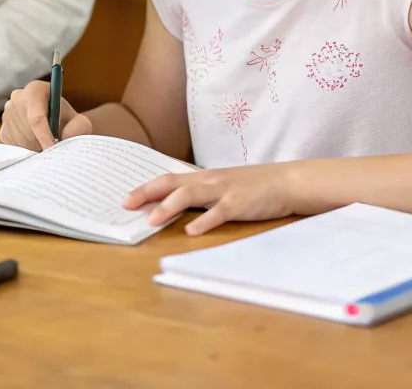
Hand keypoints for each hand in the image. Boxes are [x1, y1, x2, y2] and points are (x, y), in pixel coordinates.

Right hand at [0, 80, 92, 150]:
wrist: (55, 124)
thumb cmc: (66, 120)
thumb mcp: (79, 121)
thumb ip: (79, 127)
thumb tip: (67, 137)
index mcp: (35, 90)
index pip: (37, 117)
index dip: (45, 136)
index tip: (53, 151)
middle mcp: (17, 98)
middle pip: (28, 131)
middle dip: (42, 145)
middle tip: (54, 152)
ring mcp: (7, 114)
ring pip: (21, 141)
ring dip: (35, 150)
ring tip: (46, 147)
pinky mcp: (3, 130)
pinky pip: (14, 147)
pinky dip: (26, 152)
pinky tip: (36, 145)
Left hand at [123, 163, 294, 234]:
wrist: (286, 181)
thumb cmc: (253, 186)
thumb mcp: (223, 186)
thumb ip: (202, 194)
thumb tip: (178, 204)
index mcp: (203, 178)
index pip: (168, 179)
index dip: (146, 188)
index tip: (126, 198)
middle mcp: (209, 181)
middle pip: (171, 183)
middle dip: (147, 194)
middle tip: (126, 205)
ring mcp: (223, 191)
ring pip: (190, 196)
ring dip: (168, 208)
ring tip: (152, 221)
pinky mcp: (239, 204)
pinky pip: (218, 212)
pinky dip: (204, 222)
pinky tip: (192, 232)